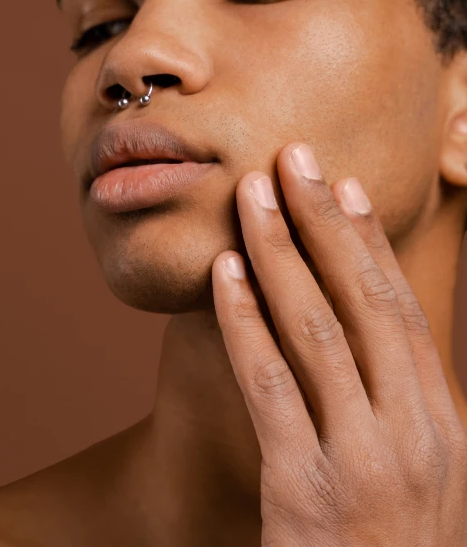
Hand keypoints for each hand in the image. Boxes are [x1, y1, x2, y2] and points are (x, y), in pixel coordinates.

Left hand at [211, 143, 466, 545]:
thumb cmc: (386, 543)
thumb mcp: (413, 470)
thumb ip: (392, 402)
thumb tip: (360, 330)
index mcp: (442, 421)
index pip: (402, 307)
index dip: (371, 241)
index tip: (345, 187)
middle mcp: (414, 431)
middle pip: (363, 299)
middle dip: (326, 221)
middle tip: (295, 158)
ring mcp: (363, 460)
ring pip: (314, 328)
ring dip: (279, 250)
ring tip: (252, 194)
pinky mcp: (305, 489)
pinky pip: (269, 383)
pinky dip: (243, 319)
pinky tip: (223, 271)